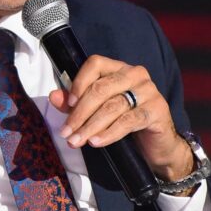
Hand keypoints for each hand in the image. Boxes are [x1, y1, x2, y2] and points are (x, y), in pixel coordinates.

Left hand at [48, 55, 194, 183]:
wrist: (156, 145)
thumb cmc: (125, 123)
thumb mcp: (97, 112)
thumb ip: (75, 103)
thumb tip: (53, 96)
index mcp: (119, 68)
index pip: (95, 64)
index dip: (79, 82)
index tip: (68, 105)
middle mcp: (135, 74)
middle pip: (101, 88)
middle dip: (80, 113)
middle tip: (67, 132)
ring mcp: (149, 91)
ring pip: (113, 106)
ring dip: (91, 126)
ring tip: (77, 141)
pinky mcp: (157, 110)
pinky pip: (128, 121)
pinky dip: (109, 133)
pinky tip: (96, 142)